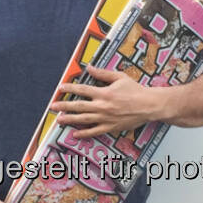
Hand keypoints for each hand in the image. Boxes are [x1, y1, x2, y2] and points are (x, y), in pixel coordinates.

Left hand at [48, 64, 162, 137]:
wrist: (149, 105)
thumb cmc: (136, 90)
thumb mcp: (119, 77)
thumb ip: (103, 73)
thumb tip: (90, 68)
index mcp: (104, 93)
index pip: (82, 90)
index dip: (70, 88)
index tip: (61, 88)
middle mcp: (102, 106)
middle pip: (79, 106)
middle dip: (64, 106)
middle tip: (53, 106)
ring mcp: (106, 118)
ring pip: (84, 119)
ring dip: (70, 119)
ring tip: (59, 120)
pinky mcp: (111, 127)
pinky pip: (95, 131)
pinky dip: (84, 133)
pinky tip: (75, 134)